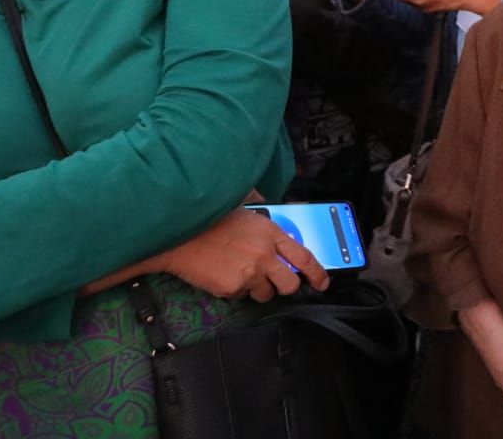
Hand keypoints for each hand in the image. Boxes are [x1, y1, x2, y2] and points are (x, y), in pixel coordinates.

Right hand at [161, 209, 328, 301]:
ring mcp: (249, 274)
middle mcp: (264, 254)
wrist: (180, 235)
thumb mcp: (244, 206)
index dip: (317, 273)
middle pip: (290, 284)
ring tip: (242, 272)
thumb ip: (264, 213)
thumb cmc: (209, 219)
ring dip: (259, 288)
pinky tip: (224, 273)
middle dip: (286, 285)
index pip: (304, 257)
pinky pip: (242, 296)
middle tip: (275, 280)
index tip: (322, 282)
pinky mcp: (233, 288)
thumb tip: (276, 215)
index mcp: (270, 232)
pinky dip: (236, 289)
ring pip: (265, 294)